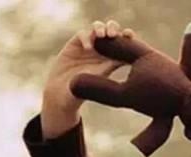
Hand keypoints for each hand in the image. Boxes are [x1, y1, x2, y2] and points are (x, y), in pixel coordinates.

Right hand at [41, 20, 134, 138]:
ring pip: (98, 28)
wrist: (61, 93)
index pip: (123, 44)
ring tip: (102, 35)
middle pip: (112, 31)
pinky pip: (83, 34)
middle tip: (114, 35)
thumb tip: (124, 64)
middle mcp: (101, 50)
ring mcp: (88, 46)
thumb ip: (108, 72)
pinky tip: (88, 48)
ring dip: (102, 28)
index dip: (129, 38)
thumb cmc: (82, 93)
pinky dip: (86, 37)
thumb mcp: (98, 84)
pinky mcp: (75, 44)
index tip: (130, 37)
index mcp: (111, 60)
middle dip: (114, 28)